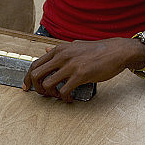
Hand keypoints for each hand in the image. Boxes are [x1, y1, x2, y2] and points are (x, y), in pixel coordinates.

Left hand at [22, 38, 144, 101]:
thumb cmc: (98, 50)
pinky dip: (64, 98)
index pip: (35, 64)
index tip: (26, 87)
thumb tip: (46, 51)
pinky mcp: (80, 75)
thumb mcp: (75, 46)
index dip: (27, 78)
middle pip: (36, 75)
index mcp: (59, 50)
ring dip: (50, 94)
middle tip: (43, 94)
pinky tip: (69, 98)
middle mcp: (62, 56)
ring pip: (47, 84)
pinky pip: (64, 90)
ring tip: (58, 96)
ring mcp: (71, 65)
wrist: (117, 51)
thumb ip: (60, 50)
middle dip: (36, 88)